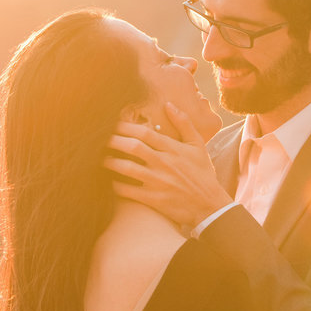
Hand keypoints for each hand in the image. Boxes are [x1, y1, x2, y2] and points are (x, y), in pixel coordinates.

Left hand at [103, 102, 232, 228]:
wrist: (209, 205)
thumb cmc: (202, 174)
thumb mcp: (198, 145)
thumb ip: (184, 123)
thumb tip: (169, 104)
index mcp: (173, 149)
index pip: (145, 132)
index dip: (126, 126)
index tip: (113, 123)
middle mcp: (164, 163)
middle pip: (133, 147)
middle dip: (114, 141)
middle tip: (101, 138)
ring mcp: (157, 182)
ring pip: (127, 168)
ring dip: (111, 162)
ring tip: (102, 158)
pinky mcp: (153, 199)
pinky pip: (128, 191)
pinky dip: (116, 185)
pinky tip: (110, 180)